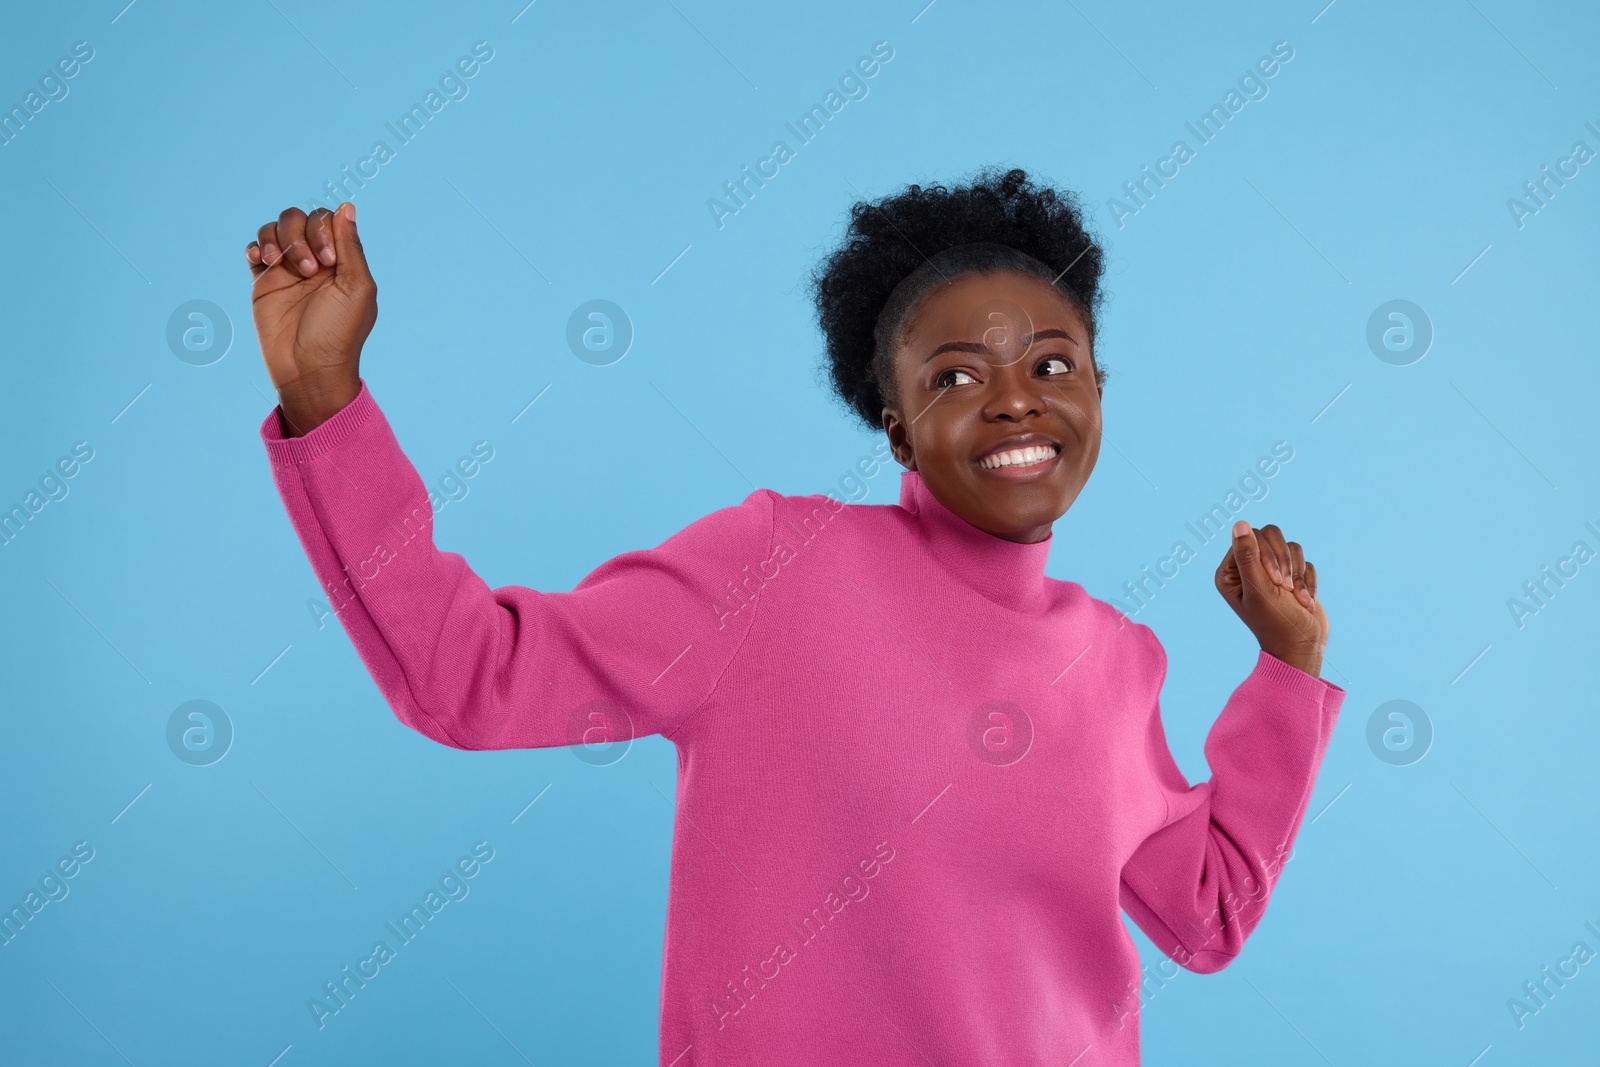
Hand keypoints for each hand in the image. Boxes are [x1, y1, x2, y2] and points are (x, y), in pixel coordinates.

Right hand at [245, 202, 375, 435]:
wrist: (308, 368)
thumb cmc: (339, 332)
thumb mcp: (357, 287)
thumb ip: (350, 246)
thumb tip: (346, 206)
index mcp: (341, 260)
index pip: (327, 219)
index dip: (323, 229)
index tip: (329, 261)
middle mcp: (314, 260)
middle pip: (298, 218)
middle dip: (301, 236)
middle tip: (310, 271)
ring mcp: (287, 270)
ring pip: (274, 228)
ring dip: (278, 240)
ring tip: (283, 266)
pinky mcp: (264, 282)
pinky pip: (254, 249)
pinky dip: (255, 247)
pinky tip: (262, 262)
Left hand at [1214, 521, 1328, 676]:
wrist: (1303, 646)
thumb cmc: (1276, 622)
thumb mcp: (1259, 589)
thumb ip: (1248, 556)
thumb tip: (1239, 523)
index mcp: (1230, 572)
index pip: (1249, 537)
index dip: (1266, 554)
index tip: (1275, 580)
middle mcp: (1248, 569)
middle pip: (1270, 535)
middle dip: (1285, 562)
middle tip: (1286, 588)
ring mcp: (1271, 571)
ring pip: (1291, 547)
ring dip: (1298, 574)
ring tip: (1298, 600)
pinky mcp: (1292, 576)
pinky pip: (1305, 560)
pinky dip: (1308, 580)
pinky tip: (1305, 602)